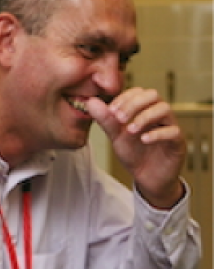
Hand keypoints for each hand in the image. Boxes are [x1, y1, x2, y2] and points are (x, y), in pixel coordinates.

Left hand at [86, 88, 185, 208]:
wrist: (146, 177)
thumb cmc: (134, 153)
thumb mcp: (116, 137)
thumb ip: (106, 120)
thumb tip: (91, 102)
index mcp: (144, 109)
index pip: (137, 92)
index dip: (124, 98)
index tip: (111, 111)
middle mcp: (159, 114)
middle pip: (152, 95)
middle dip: (134, 104)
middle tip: (119, 119)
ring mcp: (170, 126)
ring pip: (164, 109)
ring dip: (144, 117)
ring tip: (130, 131)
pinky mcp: (178, 142)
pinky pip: (173, 131)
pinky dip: (157, 133)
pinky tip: (144, 140)